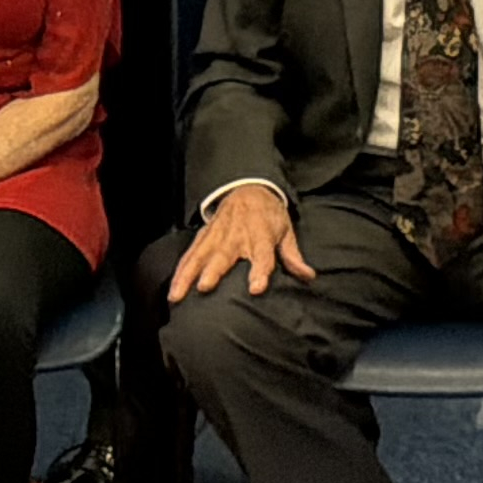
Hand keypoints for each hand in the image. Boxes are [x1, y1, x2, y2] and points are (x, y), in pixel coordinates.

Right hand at [165, 181, 311, 299]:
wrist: (248, 188)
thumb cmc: (269, 216)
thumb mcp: (286, 231)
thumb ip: (293, 256)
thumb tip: (308, 276)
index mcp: (260, 234)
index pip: (261, 254)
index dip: (260, 271)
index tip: (256, 288)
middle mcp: (236, 234)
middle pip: (224, 254)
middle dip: (213, 270)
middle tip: (205, 287)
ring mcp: (217, 234)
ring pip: (199, 255)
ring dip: (188, 274)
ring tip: (178, 295)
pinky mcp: (204, 235)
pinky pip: (190, 253)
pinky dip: (181, 270)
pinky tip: (174, 287)